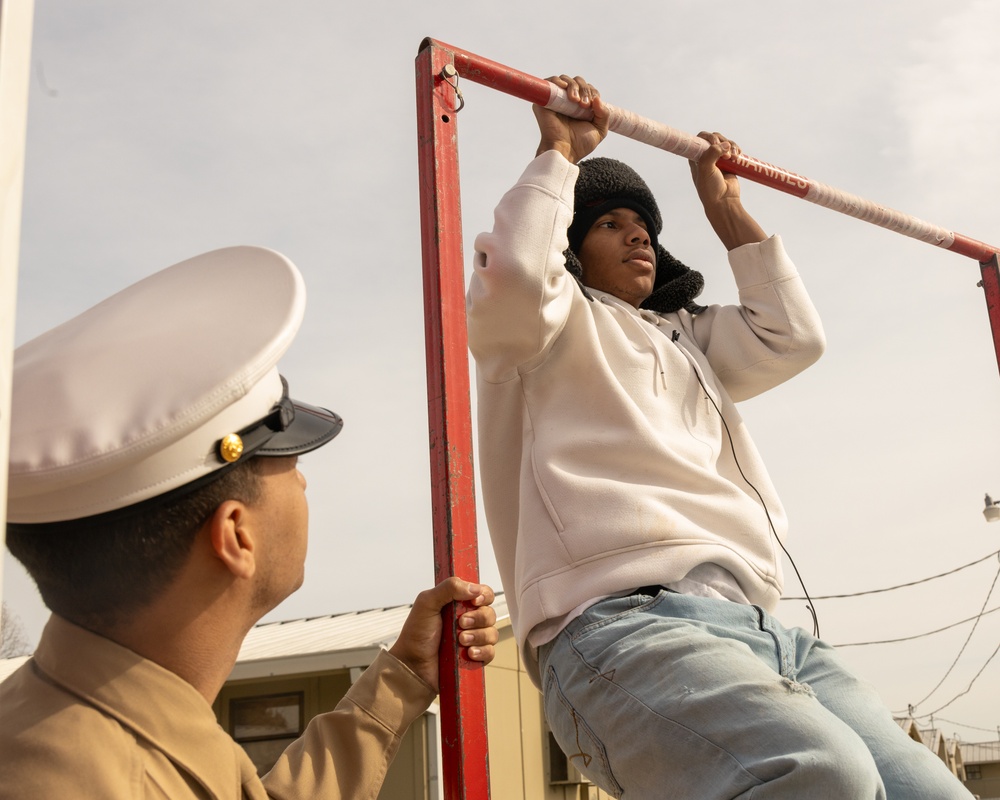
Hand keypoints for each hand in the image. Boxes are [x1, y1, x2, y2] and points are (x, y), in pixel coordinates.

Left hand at [388, 578, 497, 692]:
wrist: (412, 665)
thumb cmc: (416, 634)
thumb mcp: (426, 603)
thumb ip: (448, 588)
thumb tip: (474, 588)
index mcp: (458, 603)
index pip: (483, 593)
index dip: (483, 595)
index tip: (474, 601)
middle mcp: (468, 619)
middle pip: (490, 613)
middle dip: (478, 618)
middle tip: (460, 623)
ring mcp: (472, 639)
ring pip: (492, 633)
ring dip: (478, 636)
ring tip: (460, 640)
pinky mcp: (475, 657)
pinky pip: (490, 652)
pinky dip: (481, 651)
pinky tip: (468, 653)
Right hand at [533, 74, 608, 163]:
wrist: (565, 150)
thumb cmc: (580, 144)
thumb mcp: (600, 129)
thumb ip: (604, 114)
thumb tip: (597, 98)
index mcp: (579, 106)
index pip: (587, 89)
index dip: (591, 92)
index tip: (591, 105)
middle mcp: (567, 101)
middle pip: (577, 82)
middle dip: (584, 89)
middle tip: (584, 105)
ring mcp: (555, 100)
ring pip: (565, 80)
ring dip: (573, 86)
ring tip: (575, 100)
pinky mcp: (543, 101)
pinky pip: (549, 83)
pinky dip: (557, 81)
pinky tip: (564, 87)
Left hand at [690, 131, 765, 248]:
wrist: (724, 201)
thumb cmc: (710, 188)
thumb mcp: (705, 170)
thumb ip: (711, 154)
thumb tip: (724, 145)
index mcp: (696, 159)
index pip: (699, 140)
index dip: (707, 138)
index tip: (714, 144)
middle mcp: (706, 157)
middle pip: (713, 138)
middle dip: (721, 141)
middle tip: (725, 153)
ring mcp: (718, 159)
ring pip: (725, 142)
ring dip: (731, 145)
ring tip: (733, 156)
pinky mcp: (729, 162)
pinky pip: (733, 149)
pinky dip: (736, 149)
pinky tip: (738, 154)